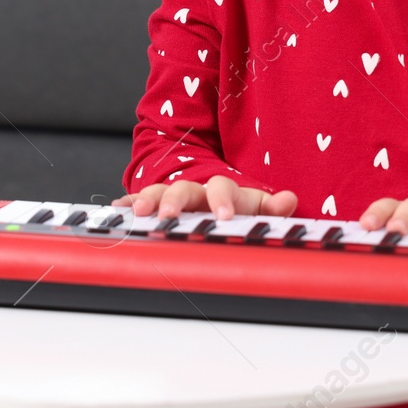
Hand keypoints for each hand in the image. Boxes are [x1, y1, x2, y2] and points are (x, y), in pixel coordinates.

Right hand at [113, 174, 297, 220]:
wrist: (211, 194)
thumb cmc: (235, 205)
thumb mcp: (256, 206)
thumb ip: (272, 206)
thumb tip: (290, 200)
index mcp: (221, 190)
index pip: (222, 189)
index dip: (222, 201)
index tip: (223, 217)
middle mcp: (195, 190)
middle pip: (183, 190)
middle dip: (174, 202)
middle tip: (168, 218)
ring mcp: (173, 196)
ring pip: (158, 194)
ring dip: (147, 202)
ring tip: (137, 214)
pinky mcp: (155, 204)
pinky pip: (139, 200)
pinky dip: (128, 204)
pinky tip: (117, 210)